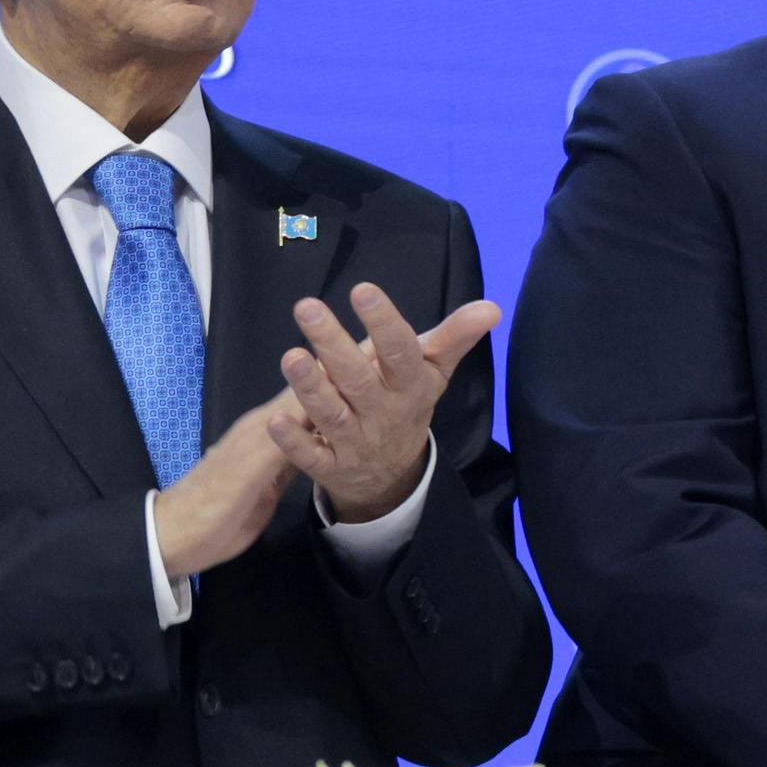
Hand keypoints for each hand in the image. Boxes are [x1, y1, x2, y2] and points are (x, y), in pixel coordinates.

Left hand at [265, 285, 494, 522]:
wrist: (393, 475)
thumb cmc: (406, 404)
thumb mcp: (433, 372)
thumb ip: (455, 337)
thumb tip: (491, 307)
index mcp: (411, 386)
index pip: (400, 352)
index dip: (384, 323)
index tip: (363, 291)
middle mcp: (384, 414)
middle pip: (358, 380)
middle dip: (333, 345)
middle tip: (307, 308)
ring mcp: (356, 443)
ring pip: (332, 415)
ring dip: (311, 388)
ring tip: (290, 356)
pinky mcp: (331, 468)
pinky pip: (311, 457)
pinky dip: (294, 442)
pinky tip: (275, 420)